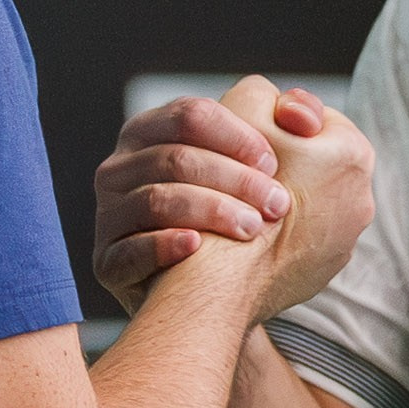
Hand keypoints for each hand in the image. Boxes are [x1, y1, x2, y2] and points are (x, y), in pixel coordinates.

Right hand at [94, 78, 371, 318]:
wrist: (208, 292)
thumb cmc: (235, 214)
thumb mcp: (253, 166)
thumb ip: (283, 129)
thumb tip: (301, 116)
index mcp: (150, 131)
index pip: (190, 115)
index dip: (237, 136)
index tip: (274, 164)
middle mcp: (120, 168)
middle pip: (175, 159)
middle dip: (234, 180)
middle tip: (277, 205)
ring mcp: (109, 215)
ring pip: (156, 201)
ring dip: (211, 212)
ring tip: (253, 230)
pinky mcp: (107, 262)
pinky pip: (129, 251)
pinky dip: (164, 245)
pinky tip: (198, 247)